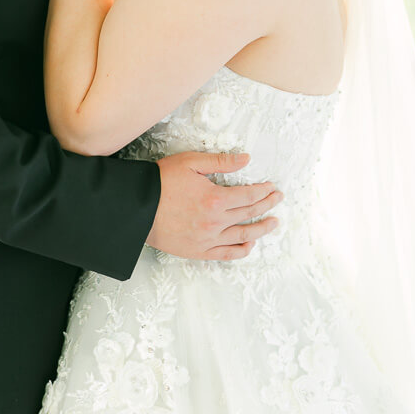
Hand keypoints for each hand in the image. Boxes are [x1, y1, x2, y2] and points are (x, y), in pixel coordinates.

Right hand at [148, 150, 282, 260]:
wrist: (137, 206)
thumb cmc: (161, 181)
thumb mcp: (191, 162)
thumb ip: (221, 161)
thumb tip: (246, 159)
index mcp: (215, 199)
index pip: (249, 196)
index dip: (264, 191)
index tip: (272, 187)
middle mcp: (215, 222)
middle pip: (249, 214)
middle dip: (267, 205)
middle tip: (278, 199)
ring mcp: (207, 239)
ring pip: (243, 236)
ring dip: (261, 229)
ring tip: (273, 223)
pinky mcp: (198, 251)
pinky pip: (226, 254)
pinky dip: (241, 250)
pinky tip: (250, 244)